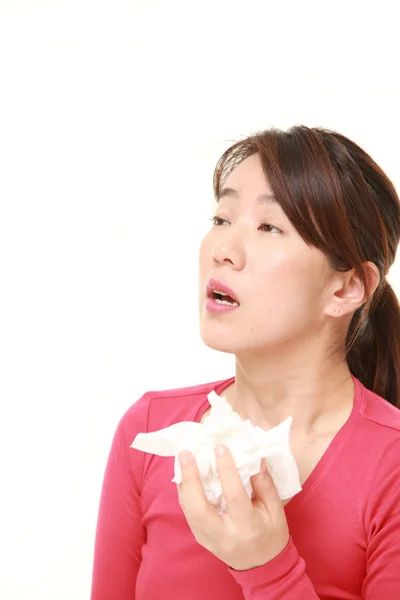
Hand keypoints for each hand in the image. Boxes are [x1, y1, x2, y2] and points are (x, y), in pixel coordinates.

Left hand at [176, 445, 289, 570]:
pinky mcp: (200, 538)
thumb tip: (254, 457)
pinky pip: (188, 513)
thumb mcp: (276, 510)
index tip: (220, 447)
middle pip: (199, 508)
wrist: (262, 567)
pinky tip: (184, 475)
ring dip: (183, 483)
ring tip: (182, 459)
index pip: (234, 496)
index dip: (226, 470)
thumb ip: (264, 483)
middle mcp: (224, 535)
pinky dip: (184, 492)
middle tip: (186, 453)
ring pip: (188, 510)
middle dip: (190, 478)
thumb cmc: (271, 535)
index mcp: (247, 527)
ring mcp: (208, 539)